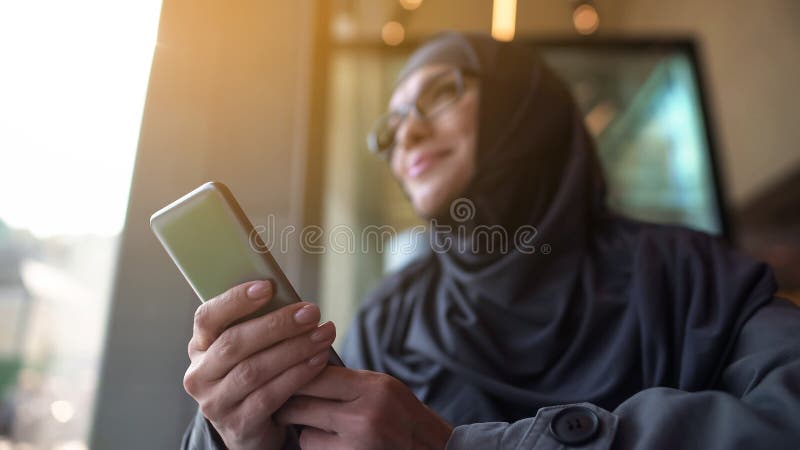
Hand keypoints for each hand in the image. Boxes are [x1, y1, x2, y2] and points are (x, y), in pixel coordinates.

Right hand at [182, 280, 335, 449]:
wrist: (249, 428)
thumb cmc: (254, 375)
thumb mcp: (248, 351)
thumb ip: (260, 327)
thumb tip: (294, 302)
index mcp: (200, 347)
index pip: (207, 317)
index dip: (235, 300)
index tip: (267, 286)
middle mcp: (200, 375)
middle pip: (234, 343)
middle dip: (276, 325)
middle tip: (310, 312)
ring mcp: (215, 402)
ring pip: (254, 370)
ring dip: (294, 349)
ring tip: (323, 334)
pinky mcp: (238, 425)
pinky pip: (269, 395)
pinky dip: (297, 375)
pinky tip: (318, 361)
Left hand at [275, 366, 453, 449]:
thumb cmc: (401, 416)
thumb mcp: (383, 388)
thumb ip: (347, 380)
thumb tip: (303, 368)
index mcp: (375, 388)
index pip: (317, 375)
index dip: (295, 373)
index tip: (283, 373)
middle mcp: (365, 416)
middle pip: (303, 404)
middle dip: (288, 404)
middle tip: (283, 402)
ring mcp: (357, 444)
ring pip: (304, 433)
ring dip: (305, 430)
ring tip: (320, 427)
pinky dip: (317, 448)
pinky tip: (333, 443)